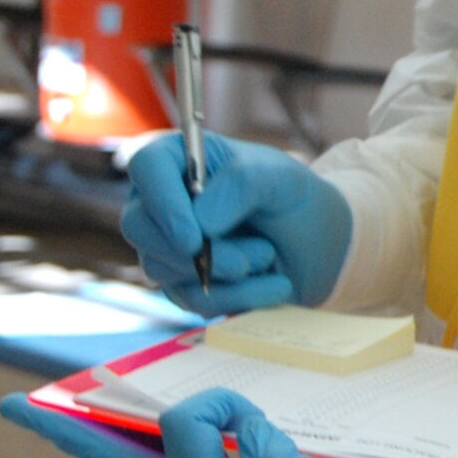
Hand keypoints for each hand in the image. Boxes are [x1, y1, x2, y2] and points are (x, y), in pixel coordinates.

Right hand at [122, 134, 352, 315]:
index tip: (194, 237)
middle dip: (194, 251)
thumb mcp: (280, 179)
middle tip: (248, 260)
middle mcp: (162, 201)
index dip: (163, 201)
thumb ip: (242, 185)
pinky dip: (238, 297)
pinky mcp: (181, 284)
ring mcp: (166, 245)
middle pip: (139, 226)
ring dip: (225, 272)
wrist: (319, 244)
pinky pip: (192, 299)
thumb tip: (200, 223)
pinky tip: (274, 284)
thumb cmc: (293, 198)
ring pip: (163, 267)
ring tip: (269, 256)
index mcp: (180, 158)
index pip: (146, 165)